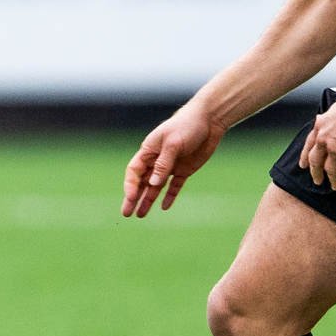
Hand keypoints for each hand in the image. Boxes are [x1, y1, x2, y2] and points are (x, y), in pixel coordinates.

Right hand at [122, 103, 223, 217]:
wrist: (209, 120)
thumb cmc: (187, 126)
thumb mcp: (173, 143)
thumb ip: (163, 164)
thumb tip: (152, 183)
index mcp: (149, 151)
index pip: (134, 171)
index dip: (130, 186)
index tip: (130, 198)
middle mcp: (157, 160)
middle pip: (141, 182)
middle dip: (133, 198)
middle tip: (126, 214)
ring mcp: (170, 166)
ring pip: (155, 187)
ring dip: (148, 200)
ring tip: (141, 215)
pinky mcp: (184, 170)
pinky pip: (174, 186)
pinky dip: (169, 196)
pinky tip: (164, 207)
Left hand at [300, 96, 335, 190]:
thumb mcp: (333, 109)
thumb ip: (328, 118)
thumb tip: (327, 119)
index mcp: (319, 127)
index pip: (308, 145)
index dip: (305, 157)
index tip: (304, 165)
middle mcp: (323, 140)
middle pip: (315, 161)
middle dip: (315, 173)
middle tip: (317, 181)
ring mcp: (333, 149)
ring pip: (329, 170)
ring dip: (333, 180)